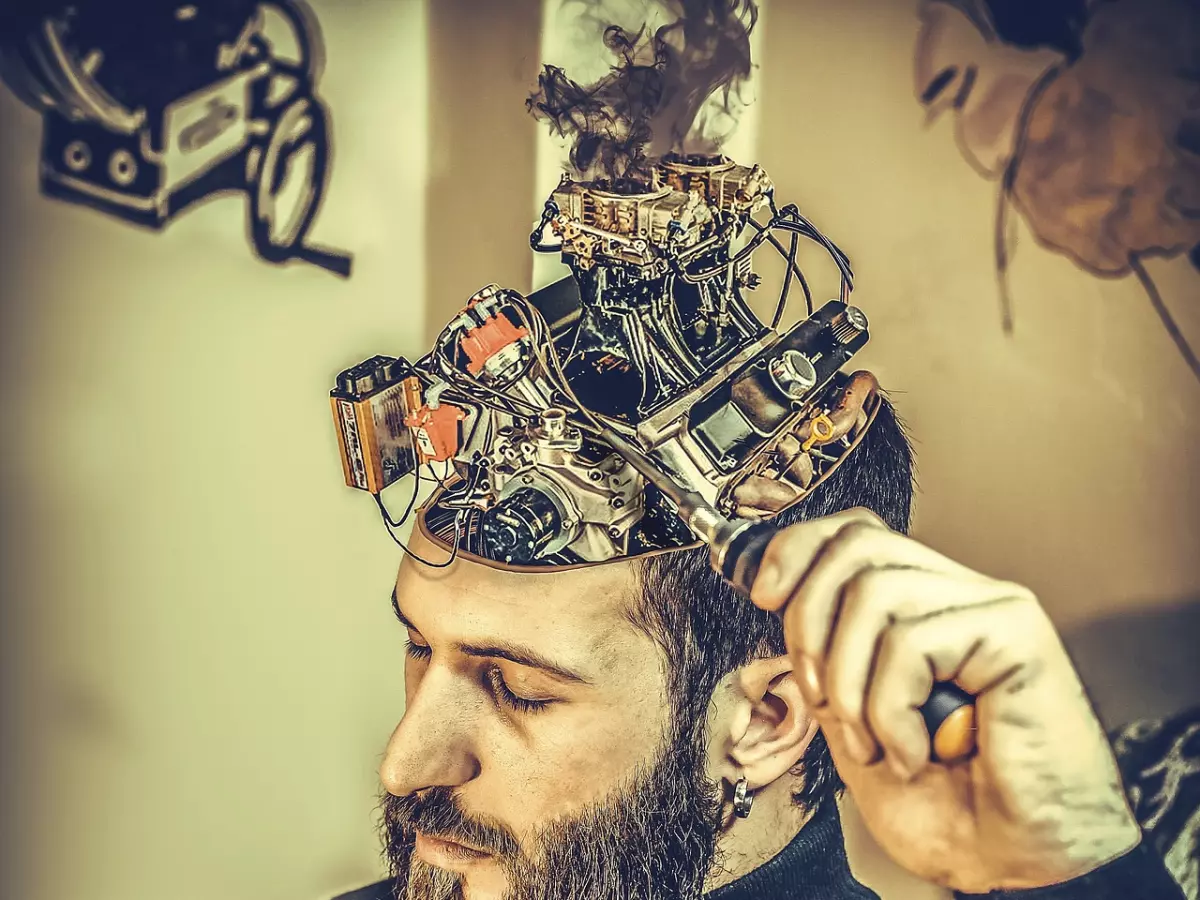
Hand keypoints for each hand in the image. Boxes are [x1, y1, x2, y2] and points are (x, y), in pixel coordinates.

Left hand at [748, 507, 1140, 893]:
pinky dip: (890, 709)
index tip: (764, 594)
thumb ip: (828, 656)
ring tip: (872, 740)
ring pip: (875, 590)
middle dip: (808, 619)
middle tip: (816, 695)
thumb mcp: (856, 721)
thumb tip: (782, 600)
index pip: (856, 533)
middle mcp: (959, 595)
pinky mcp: (1015, 631)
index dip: (799, 549)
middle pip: (857, 545)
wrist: (1013, 864)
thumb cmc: (950, 807)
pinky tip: (914, 750)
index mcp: (924, 607)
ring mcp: (991, 607)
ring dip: (848, 682)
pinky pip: (911, 641)